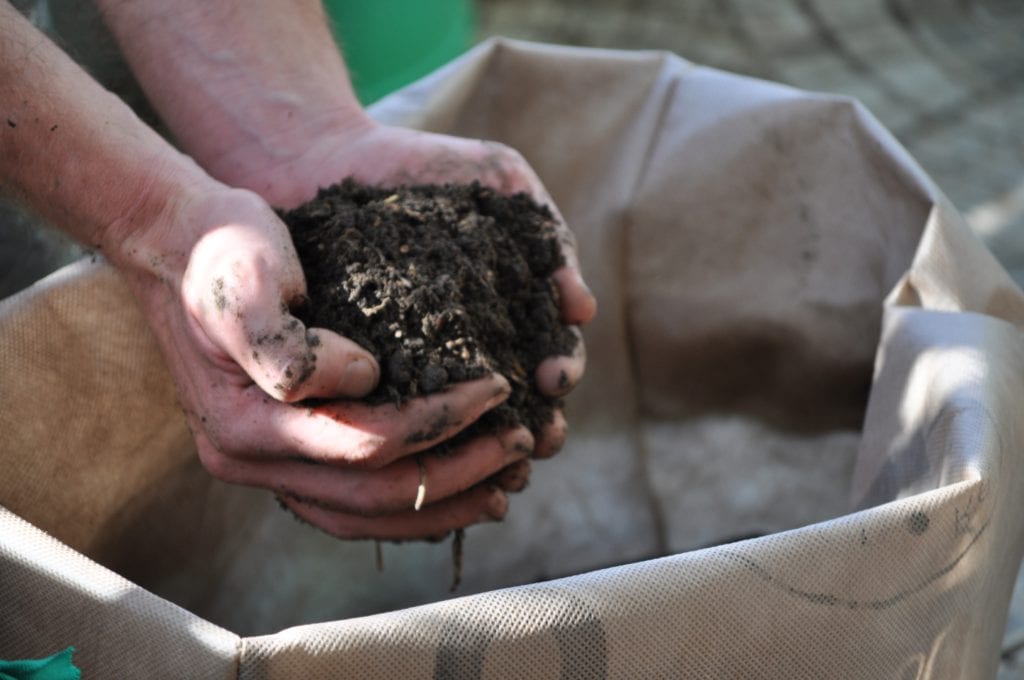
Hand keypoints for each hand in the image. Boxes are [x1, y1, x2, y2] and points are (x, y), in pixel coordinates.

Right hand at [117, 185, 534, 539]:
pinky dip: (409, 499)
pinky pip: (353, 500)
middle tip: (523, 444)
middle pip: (374, 495)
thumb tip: (364, 378)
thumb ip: (290, 346)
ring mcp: (267, 463)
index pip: (364, 445)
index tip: (497, 388)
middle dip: (458, 474)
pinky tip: (455, 483)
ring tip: (505, 483)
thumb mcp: (245, 284)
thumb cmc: (220, 254)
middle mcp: (252, 461)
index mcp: (246, 427)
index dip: (440, 423)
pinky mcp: (286, 450)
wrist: (180, 244)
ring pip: (366, 513)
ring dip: (441, 502)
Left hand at [217, 118, 597, 455]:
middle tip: (538, 439)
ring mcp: (419, 364)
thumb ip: (548, 233)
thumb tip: (582, 310)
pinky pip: (395, 416)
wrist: (324, 159)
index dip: (560, 371)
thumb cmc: (418, 165)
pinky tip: (426, 452)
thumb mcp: (499, 178)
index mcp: (508, 309)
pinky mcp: (365, 374)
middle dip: (535, 426)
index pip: (550, 355)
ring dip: (487, 449)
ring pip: (462, 423)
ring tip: (498, 465)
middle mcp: (469, 346)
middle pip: (517, 402)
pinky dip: (417, 438)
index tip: (554, 378)